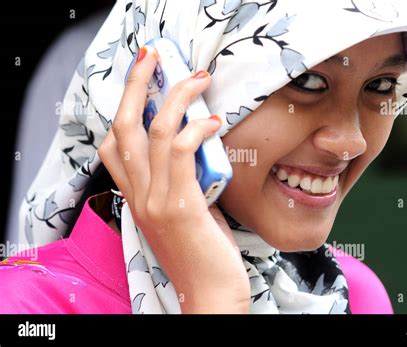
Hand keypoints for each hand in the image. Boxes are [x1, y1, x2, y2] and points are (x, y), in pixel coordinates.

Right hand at [98, 45, 249, 312]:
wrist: (210, 295)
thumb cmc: (203, 254)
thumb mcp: (187, 211)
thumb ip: (184, 181)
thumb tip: (199, 148)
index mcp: (137, 197)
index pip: (113, 145)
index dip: (124, 107)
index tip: (143, 81)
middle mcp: (139, 195)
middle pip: (124, 126)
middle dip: (137, 84)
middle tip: (153, 56)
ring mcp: (156, 200)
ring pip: (153, 130)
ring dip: (176, 96)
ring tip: (197, 78)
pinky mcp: (180, 205)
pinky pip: (181, 151)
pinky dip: (196, 128)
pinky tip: (212, 122)